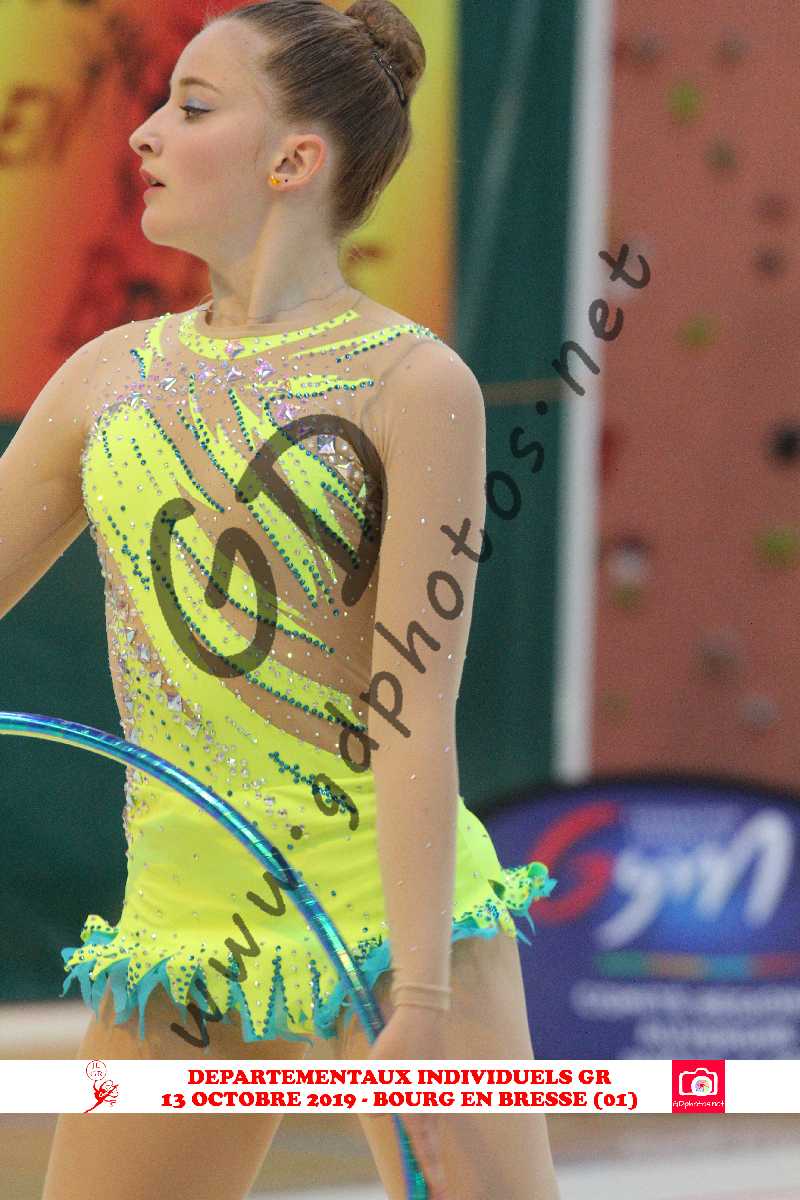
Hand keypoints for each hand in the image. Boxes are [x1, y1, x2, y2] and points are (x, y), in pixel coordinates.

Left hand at [367, 1004, 450, 1199]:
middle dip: (434, 1171)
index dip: (431, 1173)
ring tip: (432, 1171)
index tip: (439, 1194)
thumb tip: (376, 1110)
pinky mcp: (436, 1084)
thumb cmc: (396, 1044)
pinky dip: (429, 1127)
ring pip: (432, 1129)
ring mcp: (434, 1094)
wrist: (422, 1017)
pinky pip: (432, 1113)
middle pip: (431, 1144)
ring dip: (429, 1149)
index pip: (423, 1149)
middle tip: (438, 1194)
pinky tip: (424, 1129)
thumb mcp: (373, 1072)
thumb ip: (371, 1098)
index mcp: (415, 1106)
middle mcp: (429, 1105)